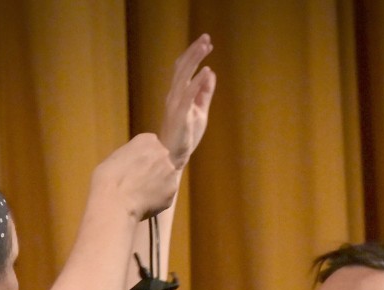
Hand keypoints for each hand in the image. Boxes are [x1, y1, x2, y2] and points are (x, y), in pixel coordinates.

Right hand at [93, 133, 180, 219]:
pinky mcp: (172, 190)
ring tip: (141, 196)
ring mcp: (170, 172)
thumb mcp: (116, 157)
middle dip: (153, 171)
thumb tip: (136, 166)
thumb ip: (132, 157)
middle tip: (139, 183)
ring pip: (166, 179)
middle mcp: (164, 152)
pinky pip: (166, 196)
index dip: (143, 160)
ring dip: (157, 186)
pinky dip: (158, 201)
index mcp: (148, 140)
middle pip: (161, 162)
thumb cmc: (108, 178)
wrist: (114, 201)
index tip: (135, 169)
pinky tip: (145, 204)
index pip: (151, 147)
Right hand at [160, 34, 215, 169]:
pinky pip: (189, 95)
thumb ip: (205, 93)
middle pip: (182, 67)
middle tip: (206, 38)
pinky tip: (207, 71)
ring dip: (195, 60)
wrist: (173, 157)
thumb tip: (211, 74)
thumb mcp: (200, 111)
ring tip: (206, 46)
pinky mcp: (180, 115)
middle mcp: (173, 96)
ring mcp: (175, 104)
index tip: (206, 43)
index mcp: (177, 94)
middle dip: (194, 51)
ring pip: (184, 76)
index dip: (193, 54)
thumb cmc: (185, 136)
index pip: (183, 69)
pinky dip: (197, 82)